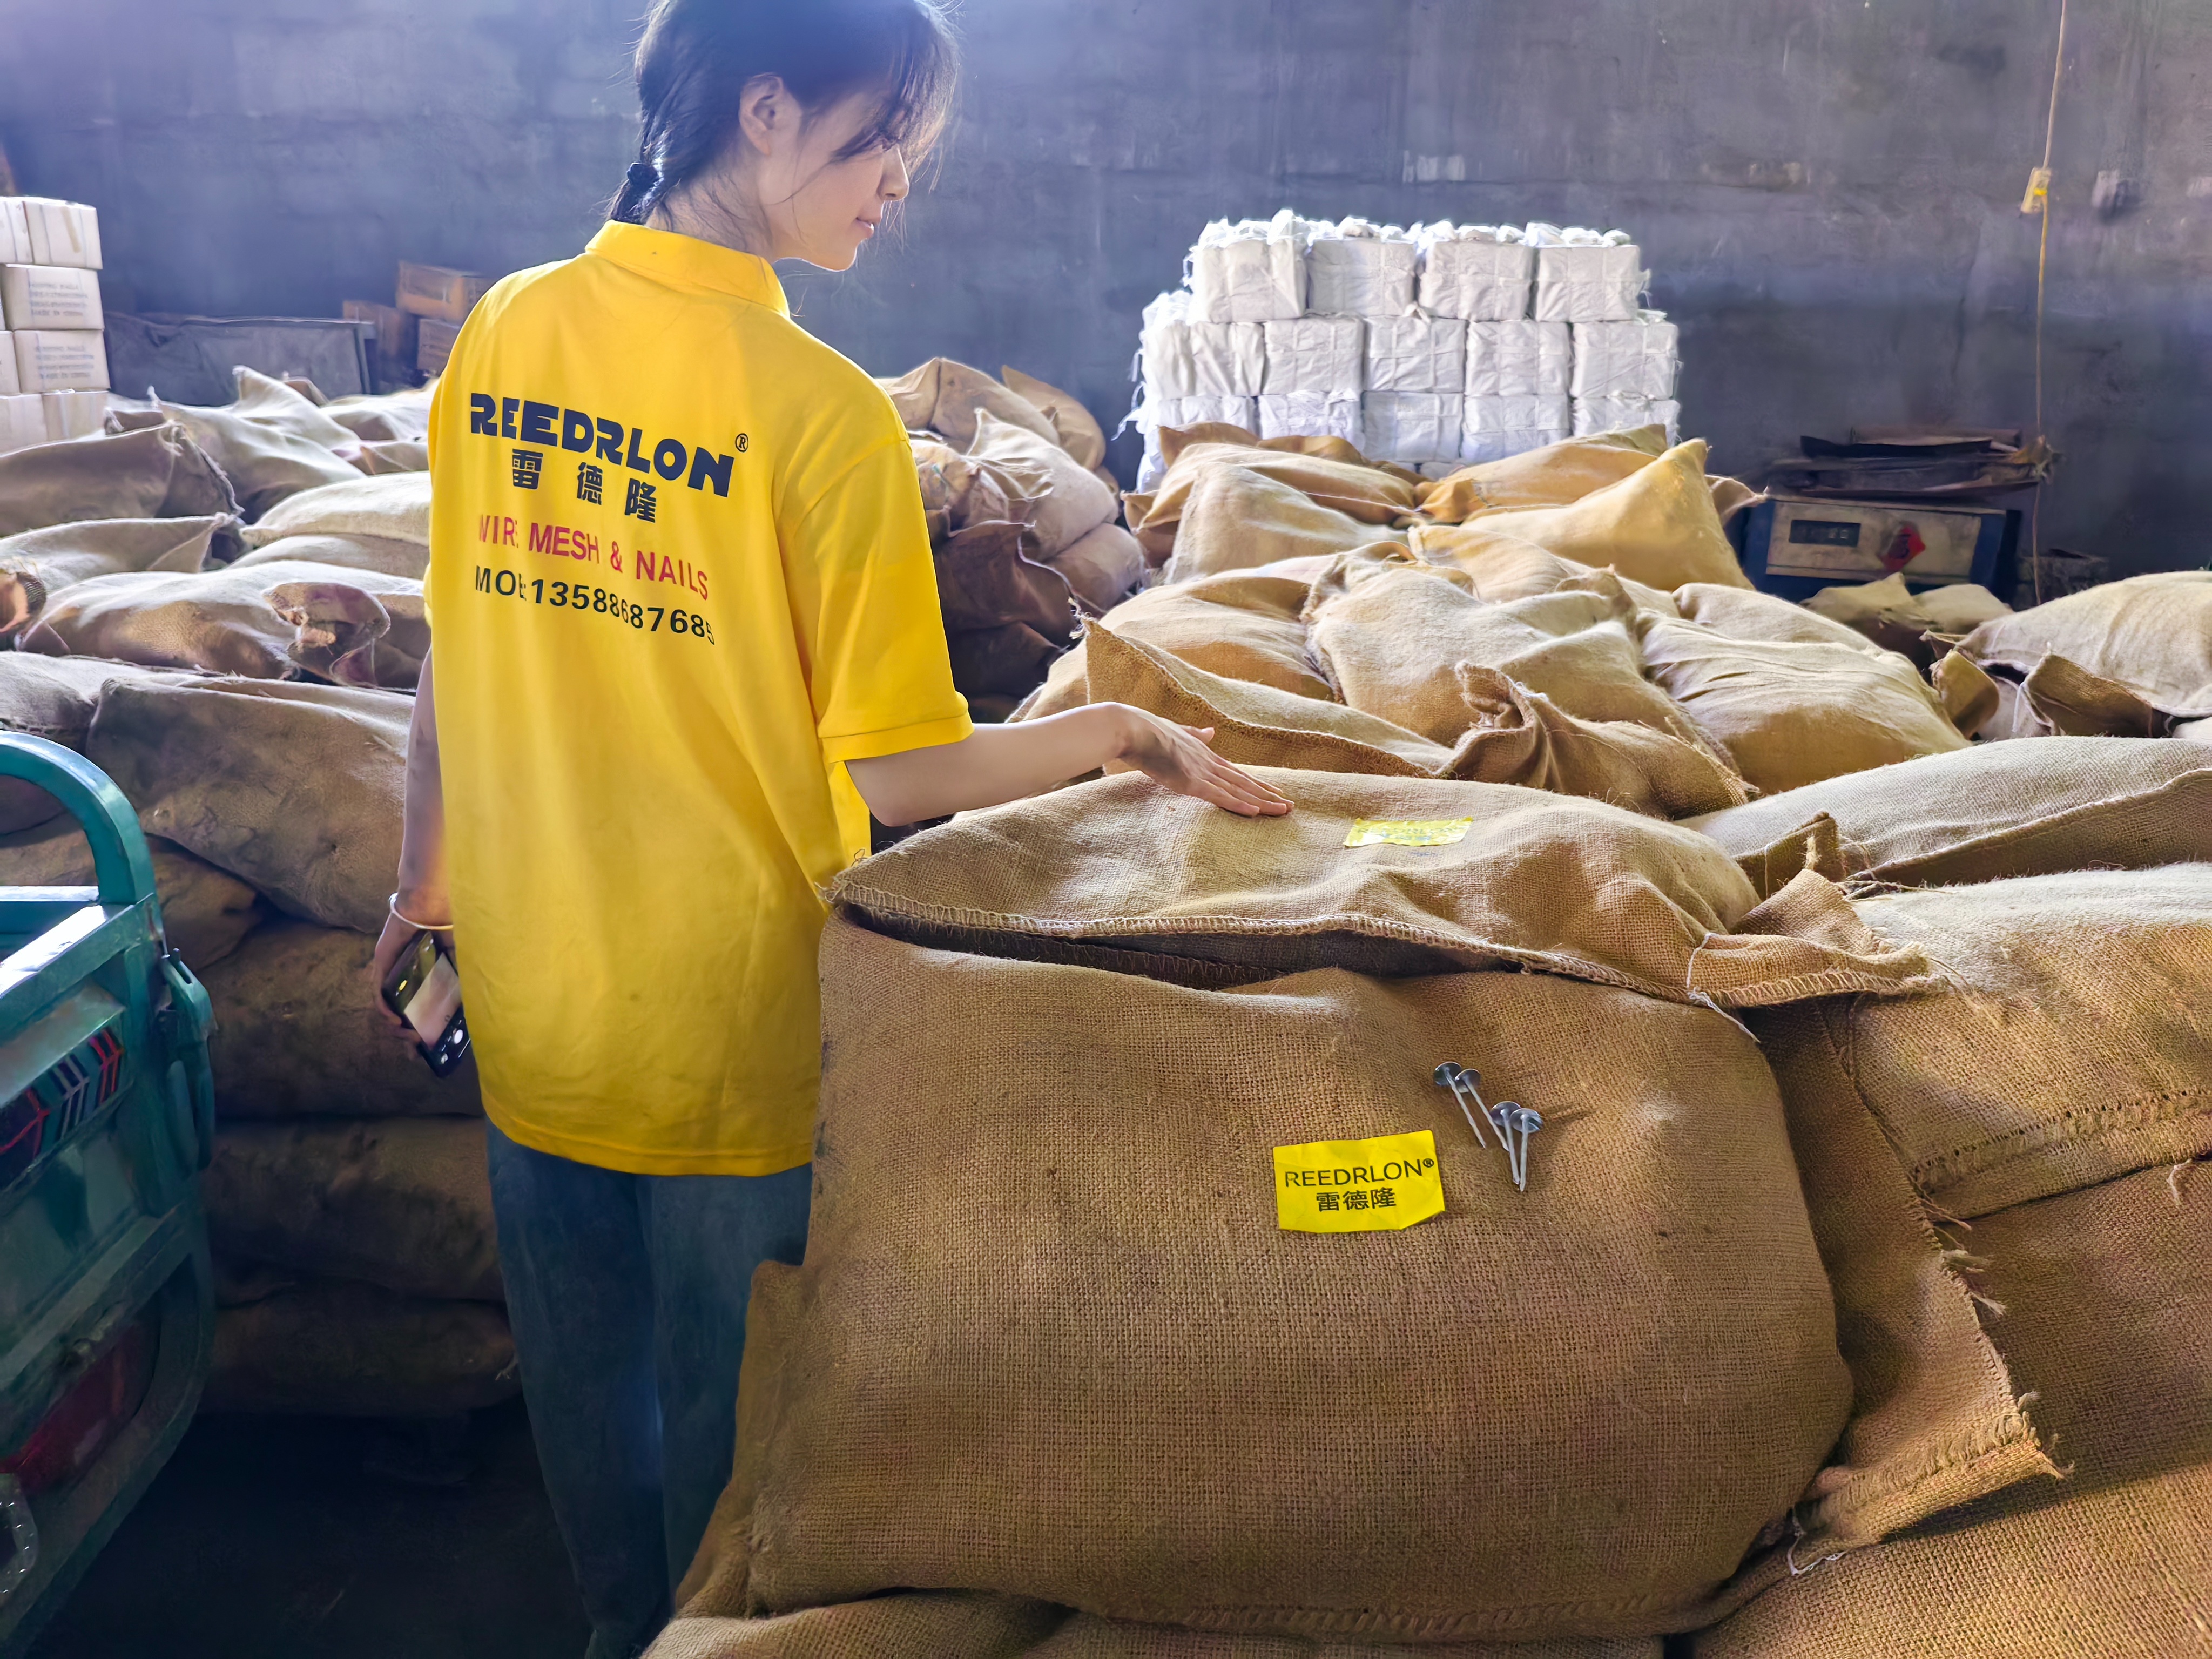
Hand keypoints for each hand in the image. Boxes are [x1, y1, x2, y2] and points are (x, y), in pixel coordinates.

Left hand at [370, 894, 452, 1035]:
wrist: (430, 905)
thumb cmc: (446, 926)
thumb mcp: (459, 957)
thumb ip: (462, 977)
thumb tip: (471, 1003)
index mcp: (422, 975)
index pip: (418, 1006)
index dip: (421, 1026)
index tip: (425, 1046)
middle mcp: (404, 976)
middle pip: (400, 1011)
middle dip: (406, 1034)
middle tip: (415, 1048)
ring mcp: (391, 972)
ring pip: (387, 1006)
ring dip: (395, 1026)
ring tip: (408, 1037)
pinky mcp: (381, 965)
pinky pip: (379, 993)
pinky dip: (385, 1009)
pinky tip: (395, 1020)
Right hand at [1101, 707, 1293, 817]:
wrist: (1132, 730)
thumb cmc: (1147, 732)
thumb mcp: (1177, 733)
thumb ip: (1195, 735)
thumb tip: (1210, 731)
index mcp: (1204, 754)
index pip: (1236, 773)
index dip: (1257, 783)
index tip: (1275, 790)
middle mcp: (1208, 763)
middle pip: (1244, 783)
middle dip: (1268, 795)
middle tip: (1291, 806)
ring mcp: (1201, 772)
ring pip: (1238, 791)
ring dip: (1261, 802)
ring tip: (1283, 811)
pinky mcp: (1190, 782)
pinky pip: (1218, 797)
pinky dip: (1237, 804)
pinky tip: (1254, 812)